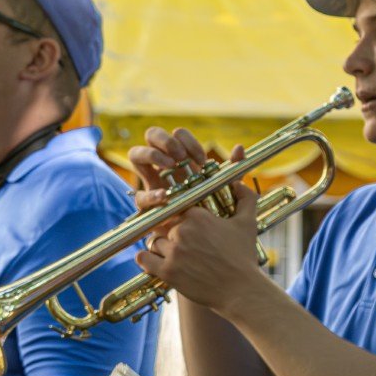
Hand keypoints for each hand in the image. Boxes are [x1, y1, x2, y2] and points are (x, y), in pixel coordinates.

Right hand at [128, 127, 245, 210]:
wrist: (199, 241)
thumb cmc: (211, 208)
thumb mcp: (224, 187)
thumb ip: (233, 168)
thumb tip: (240, 148)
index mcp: (181, 157)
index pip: (177, 134)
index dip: (188, 140)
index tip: (202, 160)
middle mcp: (162, 165)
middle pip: (152, 134)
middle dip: (165, 140)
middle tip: (180, 156)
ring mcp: (150, 182)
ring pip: (136, 153)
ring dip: (152, 154)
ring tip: (170, 165)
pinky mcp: (145, 205)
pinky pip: (139, 194)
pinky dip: (150, 194)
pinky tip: (164, 196)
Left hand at [134, 179, 265, 311]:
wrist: (241, 291)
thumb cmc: (244, 257)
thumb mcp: (248, 223)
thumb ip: (246, 198)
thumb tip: (238, 183)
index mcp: (197, 215)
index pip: (175, 209)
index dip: (178, 218)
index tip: (183, 228)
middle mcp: (182, 230)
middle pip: (162, 225)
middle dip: (170, 234)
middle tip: (182, 245)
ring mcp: (173, 251)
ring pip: (154, 241)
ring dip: (161, 248)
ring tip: (175, 257)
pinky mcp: (167, 271)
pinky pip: (143, 259)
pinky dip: (147, 260)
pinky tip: (156, 263)